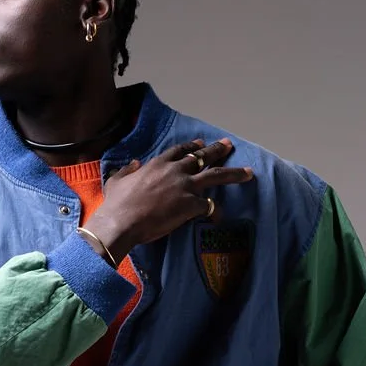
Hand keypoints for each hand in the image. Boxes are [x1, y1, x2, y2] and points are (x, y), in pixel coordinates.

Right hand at [84, 137, 254, 259]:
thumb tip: (134, 163)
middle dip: (217, 150)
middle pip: (202, 156)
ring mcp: (185, 187)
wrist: (122, 222)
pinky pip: (210, 206)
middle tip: (228, 145)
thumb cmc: (116, 204)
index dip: (192, 146)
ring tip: (248, 173)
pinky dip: (215, 212)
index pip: (180, 150)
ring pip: (215, 176)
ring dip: (233, 173)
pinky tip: (219, 218)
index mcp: (158, 163)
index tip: (200, 143)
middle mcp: (175, 171)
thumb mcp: (117, 180)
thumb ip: (127, 170)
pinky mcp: (191, 205)